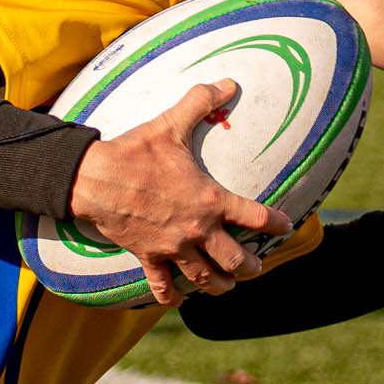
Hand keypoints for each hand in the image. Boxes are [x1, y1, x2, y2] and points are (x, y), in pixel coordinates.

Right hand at [65, 80, 292, 306]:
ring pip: (204, 277)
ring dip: (219, 285)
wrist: (96, 179)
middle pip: (234, 259)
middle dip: (249, 266)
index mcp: (210, 200)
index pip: (256, 217)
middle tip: (256, 267)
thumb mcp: (172, 124)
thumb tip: (228, 82)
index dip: (277, 223)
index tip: (288, 226)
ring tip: (227, 287)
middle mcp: (197, 229)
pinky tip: (177, 300)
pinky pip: (162, 284)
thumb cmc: (136, 153)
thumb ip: (202, 102)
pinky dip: (170, 295)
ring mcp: (172, 247)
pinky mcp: (148, 256)